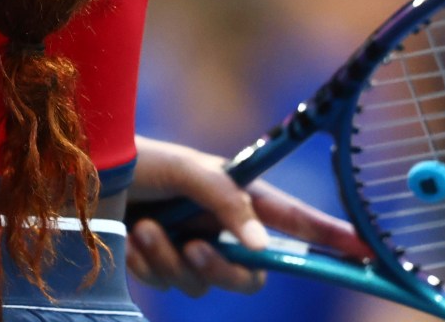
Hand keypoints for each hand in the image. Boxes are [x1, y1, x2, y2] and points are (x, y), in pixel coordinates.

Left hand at [124, 135, 365, 296]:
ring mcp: (189, 247)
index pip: (294, 220)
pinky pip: (168, 285)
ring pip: (203, 283)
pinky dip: (148, 263)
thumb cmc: (136, 159)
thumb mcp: (187, 168)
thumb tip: (262, 249)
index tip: (367, 252)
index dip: (331, 238)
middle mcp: (217, 224)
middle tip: (193, 248)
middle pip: (251, 274)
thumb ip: (228, 201)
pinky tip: (130, 236)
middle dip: (222, 269)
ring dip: (169, 258)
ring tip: (144, 226)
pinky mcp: (159, 264)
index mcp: (235, 194)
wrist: (77, 175)